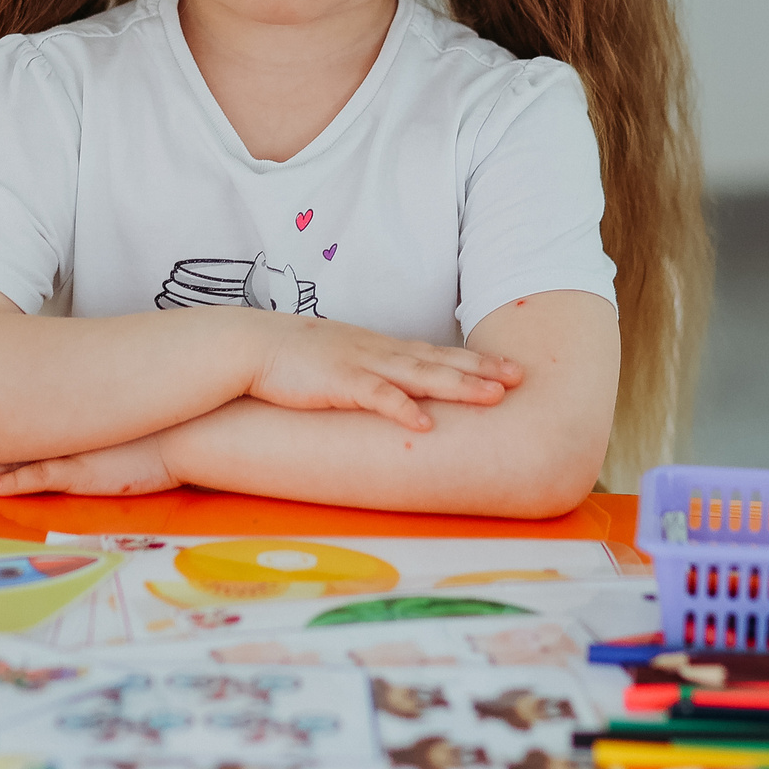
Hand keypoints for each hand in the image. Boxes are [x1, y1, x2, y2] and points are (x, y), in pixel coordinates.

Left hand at [0, 435, 181, 497]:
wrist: (185, 431)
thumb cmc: (153, 432)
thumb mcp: (107, 430)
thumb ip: (81, 434)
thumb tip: (63, 439)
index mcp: (58, 425)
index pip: (4, 430)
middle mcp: (56, 436)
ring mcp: (68, 452)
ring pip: (6, 462)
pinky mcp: (82, 472)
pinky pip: (39, 478)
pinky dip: (11, 483)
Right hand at [249, 316, 521, 430]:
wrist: (248, 345)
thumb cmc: (289, 359)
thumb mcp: (337, 361)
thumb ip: (364, 374)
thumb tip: (387, 395)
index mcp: (378, 348)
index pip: (435, 353)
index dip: (472, 361)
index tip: (507, 368)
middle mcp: (378, 352)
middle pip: (439, 360)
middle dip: (481, 370)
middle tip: (520, 377)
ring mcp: (361, 364)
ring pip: (420, 374)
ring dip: (458, 385)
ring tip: (493, 396)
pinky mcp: (338, 382)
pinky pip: (376, 397)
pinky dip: (402, 409)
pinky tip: (425, 423)